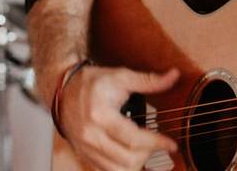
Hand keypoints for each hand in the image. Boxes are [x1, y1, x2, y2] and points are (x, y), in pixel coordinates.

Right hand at [58, 65, 179, 170]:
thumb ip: (149, 80)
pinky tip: (132, 156)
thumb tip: (173, 76)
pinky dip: (122, 167)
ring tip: (145, 150)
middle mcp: (91, 136)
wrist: (63, 89)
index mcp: (100, 115)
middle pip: (127, 160)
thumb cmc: (92, 82)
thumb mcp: (121, 76)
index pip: (133, 139)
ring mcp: (85, 148)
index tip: (171, 144)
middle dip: (148, 154)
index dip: (156, 143)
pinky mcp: (84, 154)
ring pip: (117, 170)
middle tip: (157, 143)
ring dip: (136, 164)